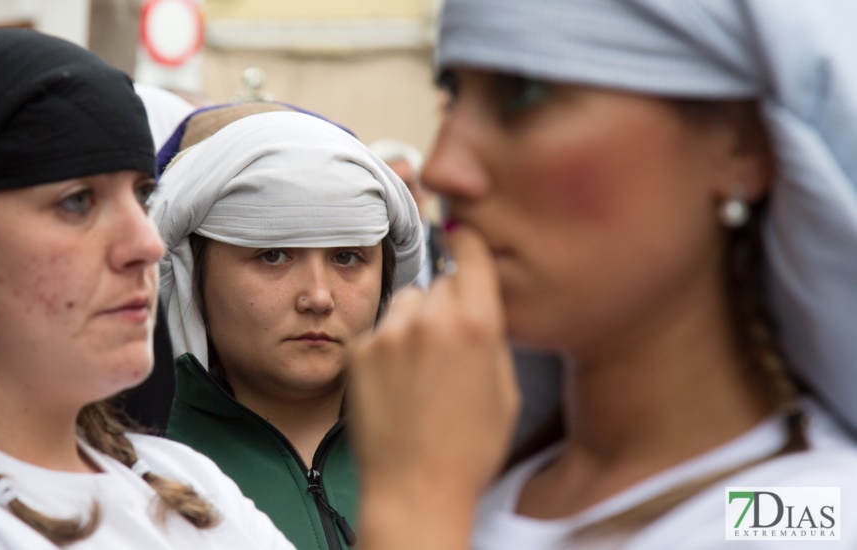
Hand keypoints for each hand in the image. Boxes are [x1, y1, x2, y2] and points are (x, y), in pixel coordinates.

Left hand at [349, 226, 518, 548]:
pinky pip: (379, 331)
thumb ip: (491, 335)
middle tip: (449, 348)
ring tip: (419, 372)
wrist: (414, 490)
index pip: (471, 252)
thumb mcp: (505, 390)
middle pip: (440, 282)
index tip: (464, 239)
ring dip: (414, 322)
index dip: (469, 245)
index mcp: (476, 324)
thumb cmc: (469, 449)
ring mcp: (388, 333)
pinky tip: (395, 386)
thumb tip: (480, 298)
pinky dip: (386, 348)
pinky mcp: (358, 350)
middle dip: (447, 304)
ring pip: (406, 302)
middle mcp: (430, 318)